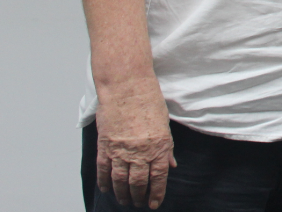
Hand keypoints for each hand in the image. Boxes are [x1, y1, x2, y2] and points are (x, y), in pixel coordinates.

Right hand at [94, 79, 175, 208]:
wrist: (127, 87)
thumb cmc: (149, 101)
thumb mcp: (165, 125)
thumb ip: (167, 148)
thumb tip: (171, 165)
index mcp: (159, 146)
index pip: (158, 177)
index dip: (156, 193)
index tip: (154, 204)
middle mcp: (140, 151)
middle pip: (138, 183)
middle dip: (138, 197)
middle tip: (138, 204)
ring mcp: (120, 150)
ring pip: (120, 181)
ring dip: (122, 194)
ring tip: (124, 201)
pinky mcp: (105, 146)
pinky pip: (103, 170)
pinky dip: (104, 182)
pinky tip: (107, 189)